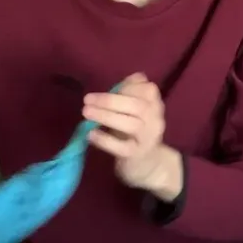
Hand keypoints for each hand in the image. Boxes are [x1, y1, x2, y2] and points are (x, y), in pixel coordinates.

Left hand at [83, 74, 180, 199]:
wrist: (149, 165)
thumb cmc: (136, 132)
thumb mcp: (137, 111)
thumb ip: (133, 93)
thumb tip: (133, 77)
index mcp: (156, 105)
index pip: (148, 90)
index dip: (128, 87)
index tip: (111, 88)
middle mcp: (156, 120)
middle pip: (137, 106)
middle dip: (110, 100)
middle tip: (87, 99)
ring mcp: (148, 138)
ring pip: (131, 124)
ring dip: (106, 116)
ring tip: (86, 113)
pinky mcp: (137, 155)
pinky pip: (121, 147)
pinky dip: (105, 140)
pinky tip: (90, 134)